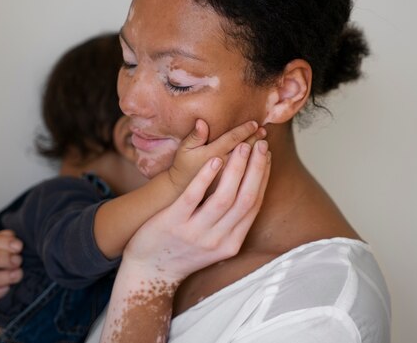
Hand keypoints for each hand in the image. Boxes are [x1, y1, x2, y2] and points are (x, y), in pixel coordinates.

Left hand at [126, 139, 270, 281]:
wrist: (149, 272)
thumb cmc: (183, 252)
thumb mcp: (213, 244)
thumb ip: (230, 223)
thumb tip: (248, 191)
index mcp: (231, 243)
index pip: (254, 205)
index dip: (263, 178)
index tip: (267, 156)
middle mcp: (217, 240)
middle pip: (245, 199)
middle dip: (256, 169)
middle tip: (261, 144)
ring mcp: (195, 233)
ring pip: (224, 198)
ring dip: (235, 169)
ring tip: (241, 146)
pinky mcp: (173, 223)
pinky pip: (193, 198)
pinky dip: (206, 178)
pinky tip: (214, 160)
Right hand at [168, 119, 265, 190]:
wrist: (182, 192)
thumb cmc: (184, 166)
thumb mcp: (184, 150)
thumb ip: (194, 136)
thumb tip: (201, 121)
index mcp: (212, 154)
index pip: (233, 139)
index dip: (245, 130)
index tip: (254, 123)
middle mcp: (223, 166)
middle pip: (245, 150)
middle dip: (255, 139)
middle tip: (263, 131)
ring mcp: (229, 179)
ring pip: (250, 165)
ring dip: (259, 153)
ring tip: (265, 144)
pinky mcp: (233, 189)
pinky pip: (251, 178)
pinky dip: (260, 168)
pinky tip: (264, 161)